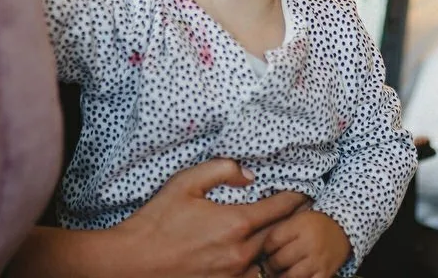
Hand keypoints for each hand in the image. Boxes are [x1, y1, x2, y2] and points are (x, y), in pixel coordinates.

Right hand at [109, 159, 309, 277]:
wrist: (133, 262)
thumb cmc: (157, 221)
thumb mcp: (185, 182)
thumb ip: (221, 170)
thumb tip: (248, 174)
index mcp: (235, 224)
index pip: (280, 208)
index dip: (296, 198)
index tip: (305, 192)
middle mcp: (240, 253)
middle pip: (278, 234)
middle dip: (287, 221)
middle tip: (294, 210)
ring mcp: (233, 275)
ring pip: (266, 259)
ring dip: (270, 246)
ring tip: (271, 234)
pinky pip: (250, 276)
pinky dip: (253, 265)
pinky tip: (248, 255)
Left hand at [262, 208, 350, 277]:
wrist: (343, 227)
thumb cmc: (313, 223)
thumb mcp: (297, 218)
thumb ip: (279, 231)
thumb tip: (259, 250)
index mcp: (300, 225)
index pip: (272, 241)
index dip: (266, 248)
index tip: (268, 250)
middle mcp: (310, 242)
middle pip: (279, 260)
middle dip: (272, 264)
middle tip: (272, 263)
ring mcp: (318, 260)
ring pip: (290, 276)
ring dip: (282, 276)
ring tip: (282, 271)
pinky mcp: (326, 273)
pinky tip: (295, 276)